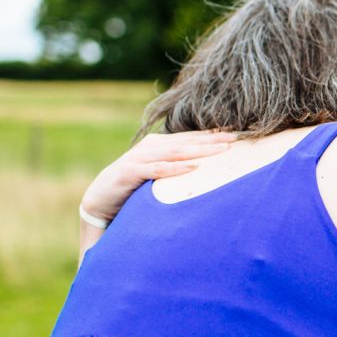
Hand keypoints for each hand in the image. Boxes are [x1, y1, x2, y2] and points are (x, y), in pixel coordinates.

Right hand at [80, 130, 236, 224]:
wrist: (98, 202)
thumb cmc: (133, 190)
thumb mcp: (159, 178)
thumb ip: (178, 170)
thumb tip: (207, 172)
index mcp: (159, 145)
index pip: (191, 138)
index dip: (214, 135)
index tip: (238, 134)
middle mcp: (151, 147)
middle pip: (188, 142)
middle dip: (213, 139)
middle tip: (237, 138)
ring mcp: (140, 158)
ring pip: (176, 152)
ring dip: (200, 150)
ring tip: (222, 150)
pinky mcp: (130, 172)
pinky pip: (157, 169)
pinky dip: (176, 168)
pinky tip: (193, 168)